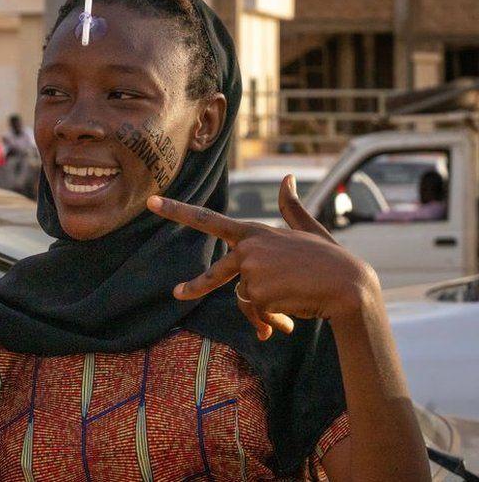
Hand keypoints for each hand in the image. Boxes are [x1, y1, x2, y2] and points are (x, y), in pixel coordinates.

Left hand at [146, 175, 381, 340]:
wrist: (347, 286)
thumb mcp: (308, 229)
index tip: (151, 202)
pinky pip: (254, 313)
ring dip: (263, 311)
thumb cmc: (329, 258)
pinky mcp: (256, 292)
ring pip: (243, 299)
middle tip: (177, 293)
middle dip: (195, 287)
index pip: (208, 219)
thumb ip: (290, 207)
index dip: (177, 210)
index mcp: (254, 232)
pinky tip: (289, 320)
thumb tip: (286, 178)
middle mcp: (247, 249)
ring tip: (289, 311)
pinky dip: (269, 321)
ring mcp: (250, 270)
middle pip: (213, 274)